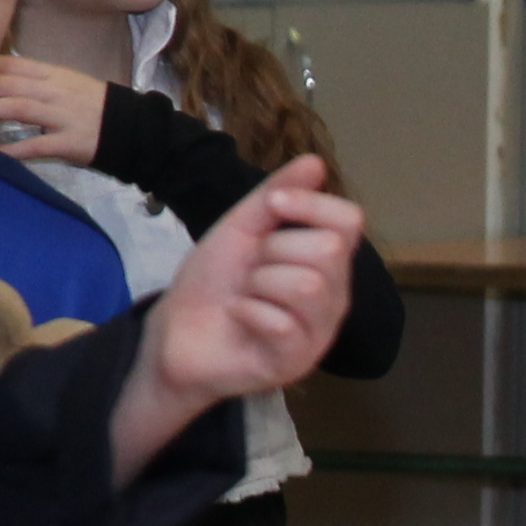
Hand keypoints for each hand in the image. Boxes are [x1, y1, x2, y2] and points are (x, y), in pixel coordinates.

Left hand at [0, 54, 112, 167]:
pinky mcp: (69, 142)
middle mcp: (54, 91)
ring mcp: (62, 116)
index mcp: (52, 75)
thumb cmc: (93, 106)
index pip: (9, 65)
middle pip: (8, 84)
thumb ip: (34, 79)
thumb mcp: (65, 83)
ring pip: (18, 108)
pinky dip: (13, 149)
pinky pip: (36, 145)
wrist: (132, 128)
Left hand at [145, 156, 359, 409]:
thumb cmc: (213, 283)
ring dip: (259, 284)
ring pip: (308, 286)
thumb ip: (275, 196)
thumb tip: (315, 162)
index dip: (311, 206)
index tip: (272, 207)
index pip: (350, 221)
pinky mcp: (295, 362)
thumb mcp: (240, 229)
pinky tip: (240, 320)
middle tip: (250, 270)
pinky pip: (283, 324)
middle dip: (273, 251)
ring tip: (245, 297)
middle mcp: (333, 296)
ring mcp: (317, 332)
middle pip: (329, 250)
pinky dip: (248, 314)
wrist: (175, 334)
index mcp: (325, 261)